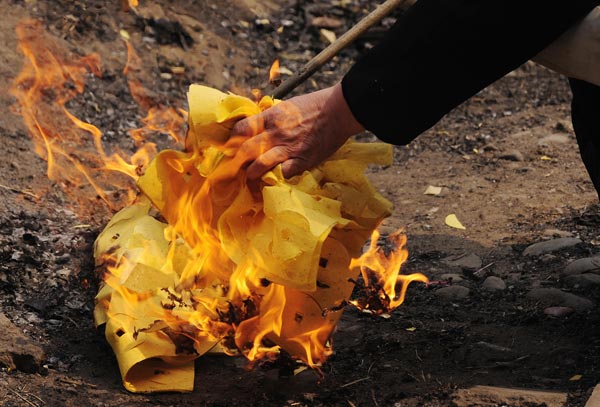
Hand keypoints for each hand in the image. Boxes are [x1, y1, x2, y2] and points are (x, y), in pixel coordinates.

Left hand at [230, 82, 363, 179]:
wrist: (339, 111)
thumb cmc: (314, 106)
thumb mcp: (287, 106)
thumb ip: (271, 117)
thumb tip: (256, 126)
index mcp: (271, 117)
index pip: (242, 129)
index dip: (233, 139)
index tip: (231, 146)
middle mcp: (276, 133)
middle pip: (246, 149)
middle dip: (237, 159)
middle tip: (234, 165)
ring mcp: (288, 148)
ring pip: (260, 165)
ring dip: (252, 172)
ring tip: (250, 175)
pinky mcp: (302, 160)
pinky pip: (283, 173)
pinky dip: (278, 176)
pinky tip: (276, 177)